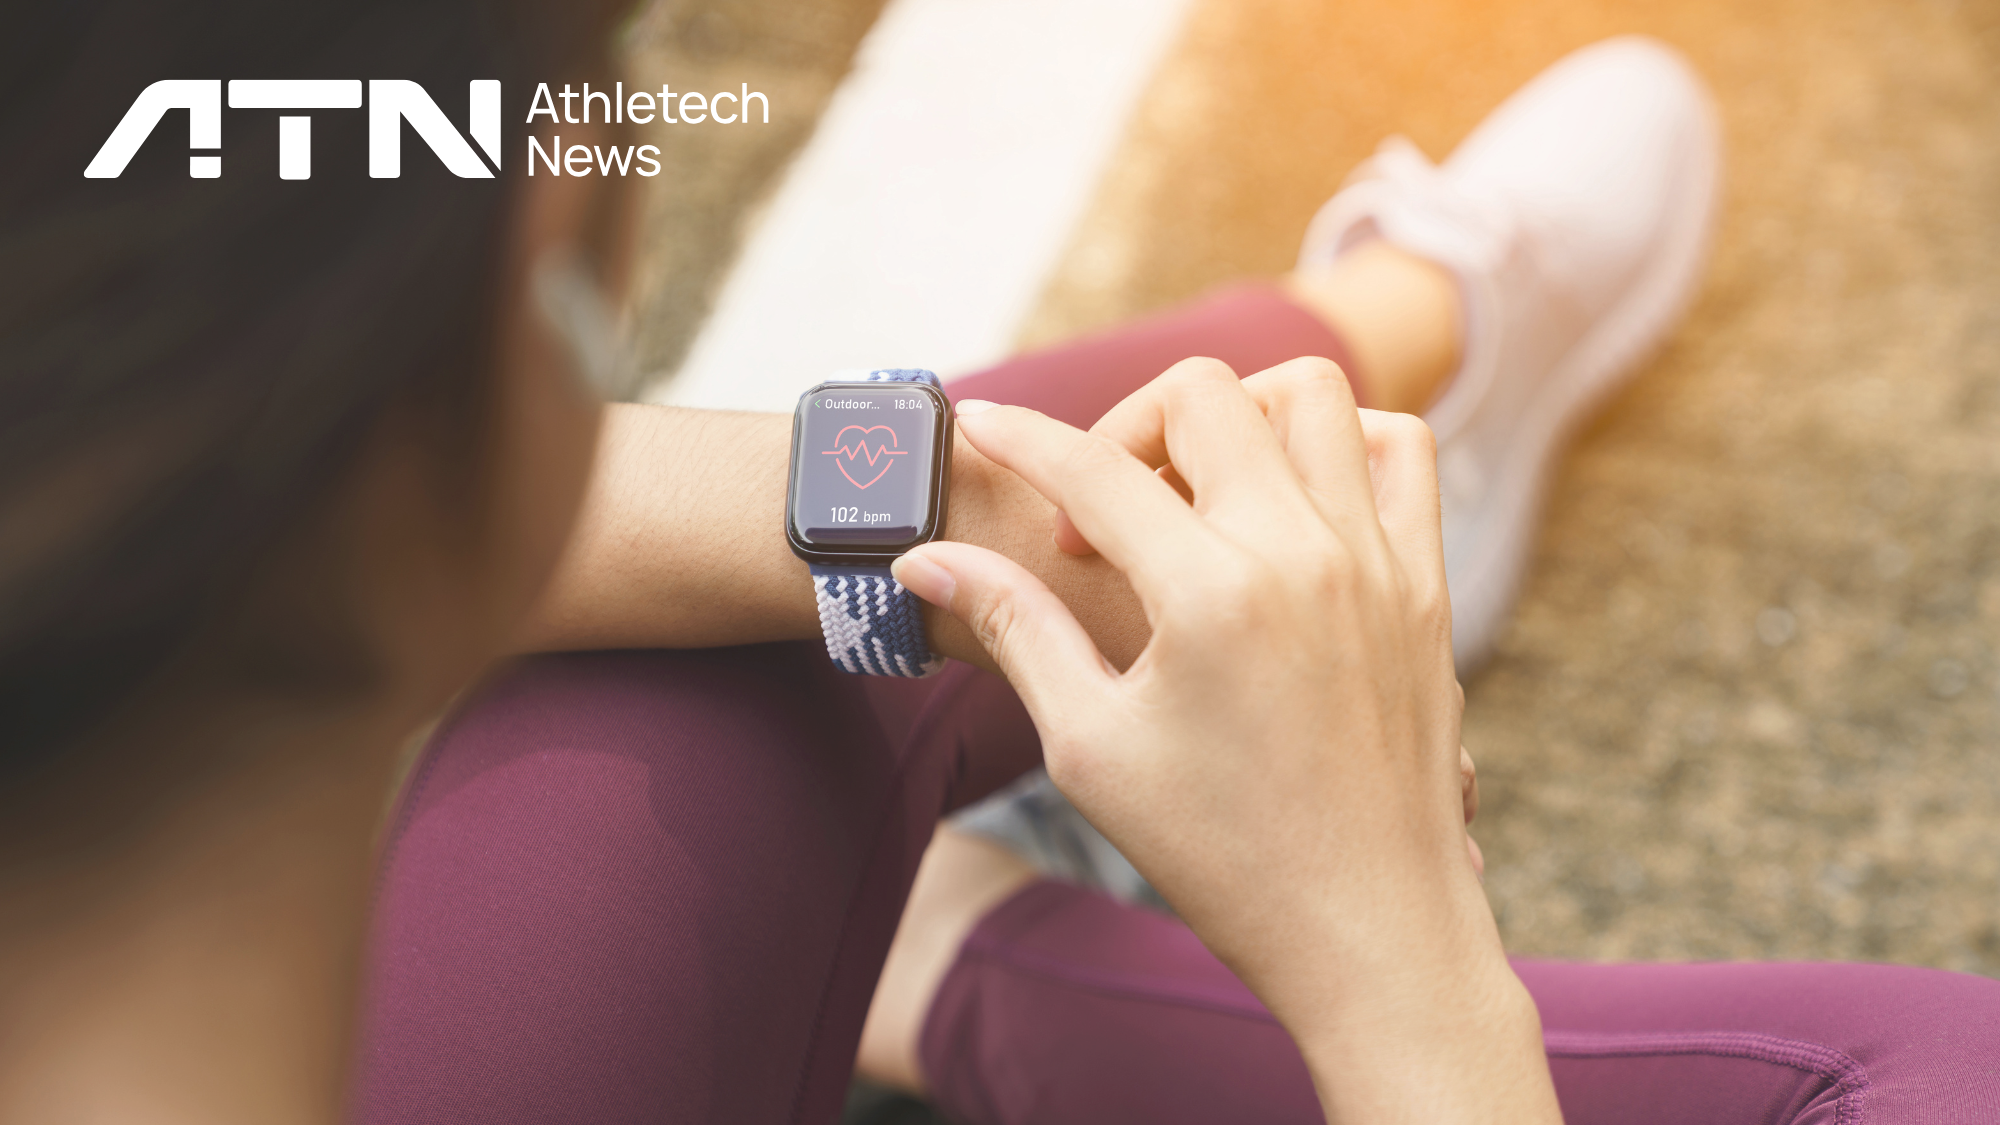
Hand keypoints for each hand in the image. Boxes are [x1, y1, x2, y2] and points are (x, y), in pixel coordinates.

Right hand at [892, 357, 1555, 1123]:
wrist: (1371, 933)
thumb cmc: (1220, 855)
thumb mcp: (1091, 747)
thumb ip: (1015, 628)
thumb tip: (925, 559)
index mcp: (1211, 595)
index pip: (1094, 469)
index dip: (1019, 438)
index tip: (977, 422)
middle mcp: (1304, 552)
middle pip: (1201, 394)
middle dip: (1122, 426)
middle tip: (1096, 520)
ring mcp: (1379, 559)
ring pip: (1312, 394)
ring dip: (1235, 414)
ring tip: (1192, 493)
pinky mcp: (1425, 584)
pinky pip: (1402, 450)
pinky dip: (1342, 441)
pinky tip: (1291, 502)